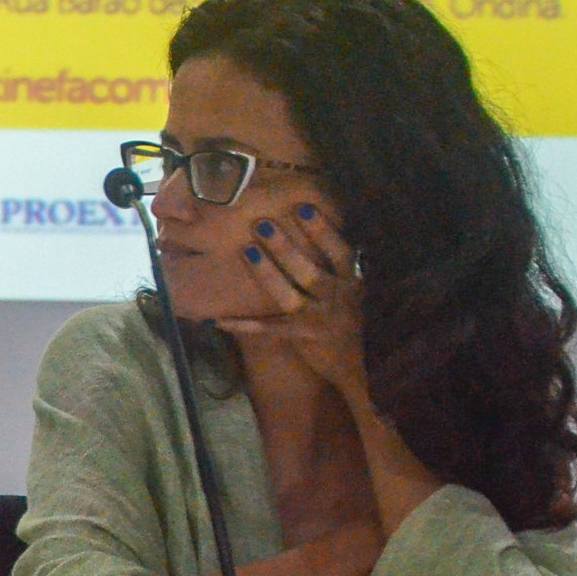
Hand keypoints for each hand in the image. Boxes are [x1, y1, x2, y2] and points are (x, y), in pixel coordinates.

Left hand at [215, 202, 369, 402]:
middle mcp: (338, 298)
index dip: (323, 230)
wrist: (359, 368)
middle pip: (310, 270)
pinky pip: (267, 328)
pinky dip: (242, 324)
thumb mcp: (351, 292)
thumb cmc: (348, 321)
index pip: (340, 253)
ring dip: (267, 272)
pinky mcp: (303, 337)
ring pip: (289, 295)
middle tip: (263, 224)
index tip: (304, 207)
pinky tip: (217, 319)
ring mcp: (320, 319)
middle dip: (286, 247)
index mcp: (351, 283)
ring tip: (248, 250)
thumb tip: (316, 231)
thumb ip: (337, 268)